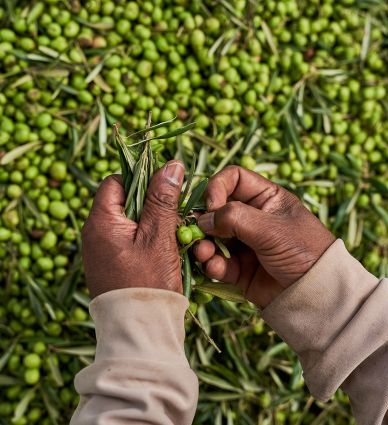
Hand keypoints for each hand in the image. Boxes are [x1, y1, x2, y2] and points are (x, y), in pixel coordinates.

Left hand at [82, 160, 184, 297]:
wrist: (140, 330)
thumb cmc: (148, 283)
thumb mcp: (158, 237)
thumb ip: (163, 200)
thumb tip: (171, 165)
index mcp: (101, 222)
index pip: (116, 182)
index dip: (141, 179)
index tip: (166, 190)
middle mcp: (96, 234)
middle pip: (124, 202)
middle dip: (152, 204)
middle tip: (176, 215)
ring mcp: (103, 251)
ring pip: (131, 222)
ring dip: (154, 223)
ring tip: (174, 235)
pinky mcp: (113, 264)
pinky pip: (131, 240)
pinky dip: (149, 239)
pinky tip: (166, 249)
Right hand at [195, 166, 334, 307]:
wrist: (318, 293)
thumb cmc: (304, 251)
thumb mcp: (272, 228)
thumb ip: (235, 218)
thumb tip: (204, 219)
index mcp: (266, 198)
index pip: (233, 179)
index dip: (217, 188)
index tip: (212, 206)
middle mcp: (252, 217)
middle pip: (217, 210)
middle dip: (205, 221)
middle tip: (198, 232)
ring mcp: (245, 243)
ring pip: (213, 238)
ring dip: (204, 244)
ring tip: (203, 252)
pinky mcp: (240, 268)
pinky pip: (218, 262)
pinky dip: (212, 264)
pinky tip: (214, 267)